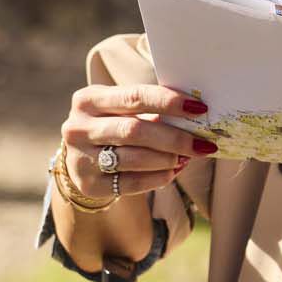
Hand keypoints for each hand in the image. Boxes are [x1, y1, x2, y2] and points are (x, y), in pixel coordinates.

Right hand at [61, 82, 216, 200]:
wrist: (81, 159)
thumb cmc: (111, 127)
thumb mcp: (121, 111)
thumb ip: (149, 110)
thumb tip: (195, 115)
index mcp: (89, 100)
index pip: (134, 97)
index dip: (168, 102)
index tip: (199, 108)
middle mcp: (79, 127)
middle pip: (135, 130)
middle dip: (174, 138)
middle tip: (202, 144)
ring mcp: (81, 158)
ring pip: (134, 158)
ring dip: (168, 159)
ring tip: (187, 158)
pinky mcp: (89, 185)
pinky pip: (131, 183)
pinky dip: (157, 177)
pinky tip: (172, 172)